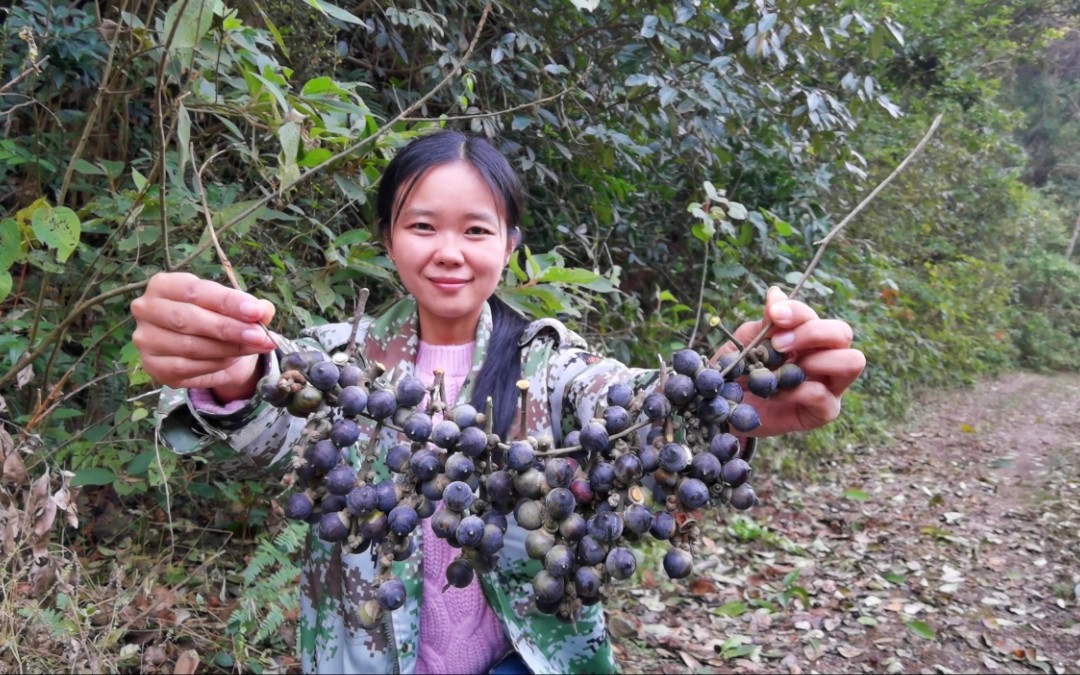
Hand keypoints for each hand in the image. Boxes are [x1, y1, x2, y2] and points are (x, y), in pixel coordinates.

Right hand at [131, 272, 277, 399]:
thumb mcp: (234, 307)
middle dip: (229, 328)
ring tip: (255, 347)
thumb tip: (264, 311)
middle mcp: (147, 309)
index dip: (228, 302)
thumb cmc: (217, 317)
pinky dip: (215, 364)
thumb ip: (251, 307)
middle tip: (260, 336)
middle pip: (189, 319)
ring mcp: (146, 339)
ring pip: (190, 346)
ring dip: (228, 349)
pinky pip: (187, 368)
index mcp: (164, 285)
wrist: (206, 349)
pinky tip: (233, 359)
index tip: (256, 312)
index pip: (196, 291)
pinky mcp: (153, 366)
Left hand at [727, 287, 864, 436]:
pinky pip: (826, 397)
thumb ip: (766, 322)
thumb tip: (776, 293)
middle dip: (812, 333)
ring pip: (851, 362)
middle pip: (843, 333)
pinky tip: (778, 393)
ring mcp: (829, 385)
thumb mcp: (747, 342)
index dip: (797, 312)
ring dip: (818, 360)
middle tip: (778, 345)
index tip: (775, 315)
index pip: (814, 317)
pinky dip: (802, 392)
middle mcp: (824, 357)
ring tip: (785, 370)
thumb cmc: (740, 372)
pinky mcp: (824, 411)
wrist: (724, 407)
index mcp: (806, 337)